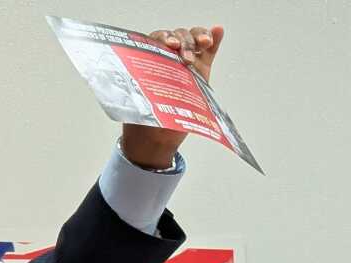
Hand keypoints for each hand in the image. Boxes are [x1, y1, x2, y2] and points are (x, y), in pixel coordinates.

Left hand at [121, 26, 224, 168]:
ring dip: (199, 37)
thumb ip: (142, 90)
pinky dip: (214, 39)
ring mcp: (185, 63)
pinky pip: (208, 52)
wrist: (155, 138)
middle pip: (178, 37)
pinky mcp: (201, 72)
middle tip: (186, 59)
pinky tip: (218, 31)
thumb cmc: (143, 118)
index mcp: (149, 61)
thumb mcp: (139, 102)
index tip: (170, 47)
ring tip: (205, 43)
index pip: (157, 40)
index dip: (164, 38)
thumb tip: (138, 84)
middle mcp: (167, 58)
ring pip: (193, 40)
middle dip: (184, 42)